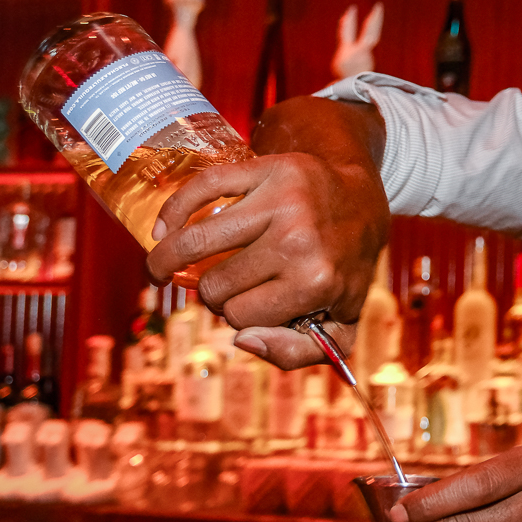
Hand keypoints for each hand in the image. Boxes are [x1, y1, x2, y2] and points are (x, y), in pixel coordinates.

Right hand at [145, 151, 386, 368]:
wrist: (362, 203)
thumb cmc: (344, 268)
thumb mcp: (340, 325)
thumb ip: (296, 353)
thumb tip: (242, 340)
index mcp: (317, 282)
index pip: (241, 318)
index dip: (240, 316)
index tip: (251, 306)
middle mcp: (300, 240)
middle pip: (216, 286)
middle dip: (214, 292)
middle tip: (226, 284)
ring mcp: (283, 199)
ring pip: (197, 243)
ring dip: (169, 260)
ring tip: (160, 267)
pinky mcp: (269, 167)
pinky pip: (203, 186)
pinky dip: (173, 210)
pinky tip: (162, 229)